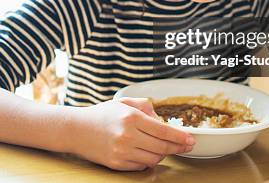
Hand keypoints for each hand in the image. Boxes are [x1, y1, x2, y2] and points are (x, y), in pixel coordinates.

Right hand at [68, 98, 194, 170]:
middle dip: (178, 147)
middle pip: (162, 147)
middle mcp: (127, 136)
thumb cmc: (102, 114)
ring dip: (162, 154)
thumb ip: (145, 106)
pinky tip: (147, 152)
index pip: (163, 131)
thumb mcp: (124, 102)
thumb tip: (162, 119)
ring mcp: (122, 152)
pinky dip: (148, 160)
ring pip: (154, 158)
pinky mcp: (117, 164)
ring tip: (163, 147)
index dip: (180, 137)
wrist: (77, 130)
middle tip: (185, 145)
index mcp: (131, 118)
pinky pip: (141, 165)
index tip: (191, 139)